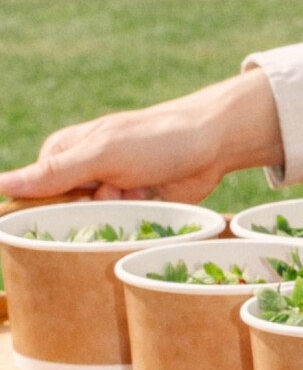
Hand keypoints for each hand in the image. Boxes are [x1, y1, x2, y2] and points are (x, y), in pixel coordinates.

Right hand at [0, 70, 283, 205]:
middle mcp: (83, 174)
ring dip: (119, 217)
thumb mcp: (101, 154)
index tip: (87, 195)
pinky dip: (137, 223)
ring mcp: (111, 193)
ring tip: (140, 191)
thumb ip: (54, 173)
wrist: (215, 144)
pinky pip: (124, 230)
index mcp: (63, 153)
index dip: (54, 207)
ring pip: (97, 226)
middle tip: (119, 189)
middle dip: (93, 212)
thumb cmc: (155, 139)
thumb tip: (0, 186)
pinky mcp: (137, 209)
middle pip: (67, 216)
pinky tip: (151, 203)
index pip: (35, 194)